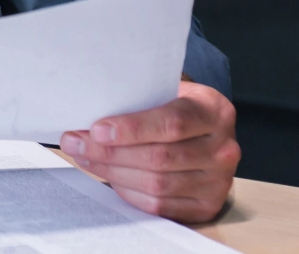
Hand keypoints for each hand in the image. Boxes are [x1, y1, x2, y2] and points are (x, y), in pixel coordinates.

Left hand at [61, 80, 239, 222]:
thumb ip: (138, 99)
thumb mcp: (167, 92)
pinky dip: (128, 191)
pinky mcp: (206, 205)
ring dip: (112, 172)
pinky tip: (109, 176)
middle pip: (159, 157)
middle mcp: (223, 148)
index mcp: (214, 111)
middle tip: (75, 143)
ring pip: (156, 183)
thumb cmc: (177, 108)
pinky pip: (160, 205)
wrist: (207, 134)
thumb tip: (87, 113)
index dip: (132, 129)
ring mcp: (219, 181)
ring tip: (85, 157)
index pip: (172, 123)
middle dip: (110, 152)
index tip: (97, 130)